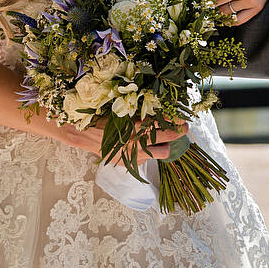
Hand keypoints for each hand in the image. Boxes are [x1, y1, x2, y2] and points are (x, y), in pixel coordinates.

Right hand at [49, 118, 187, 163]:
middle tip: (184, 128)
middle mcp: (139, 139)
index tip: (182, 116)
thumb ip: (139, 109)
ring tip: (167, 140)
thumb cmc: (102, 117)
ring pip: (163, 152)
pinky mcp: (130, 162)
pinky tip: (149, 148)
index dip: (176, 119)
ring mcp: (136, 152)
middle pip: (169, 136)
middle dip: (180, 131)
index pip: (165, 121)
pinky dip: (151, 153)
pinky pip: (148, 159)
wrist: (84, 133)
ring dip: (167, 146)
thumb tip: (156, 105)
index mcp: (138, 123)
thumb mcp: (122, 109)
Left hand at [212, 0, 268, 25]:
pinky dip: (229, 21)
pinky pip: (237, 21)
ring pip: (223, 13)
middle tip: (203, 3)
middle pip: (213, 3)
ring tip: (214, 8)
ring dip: (216, 12)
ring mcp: (248, 1)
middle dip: (207, 4)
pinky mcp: (256, 8)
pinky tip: (225, 16)